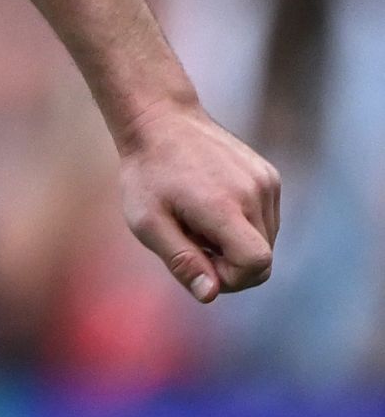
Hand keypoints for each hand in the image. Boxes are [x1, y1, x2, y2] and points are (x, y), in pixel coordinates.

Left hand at [118, 101, 280, 303]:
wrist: (161, 122)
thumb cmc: (147, 176)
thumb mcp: (148, 223)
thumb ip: (181, 260)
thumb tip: (209, 295)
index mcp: (226, 207)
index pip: (257, 264)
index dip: (229, 279)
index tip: (196, 264)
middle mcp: (256, 194)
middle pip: (263, 258)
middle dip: (228, 264)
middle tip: (189, 244)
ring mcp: (267, 183)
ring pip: (266, 240)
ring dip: (234, 245)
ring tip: (197, 223)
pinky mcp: (270, 176)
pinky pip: (266, 219)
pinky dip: (242, 226)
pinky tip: (211, 208)